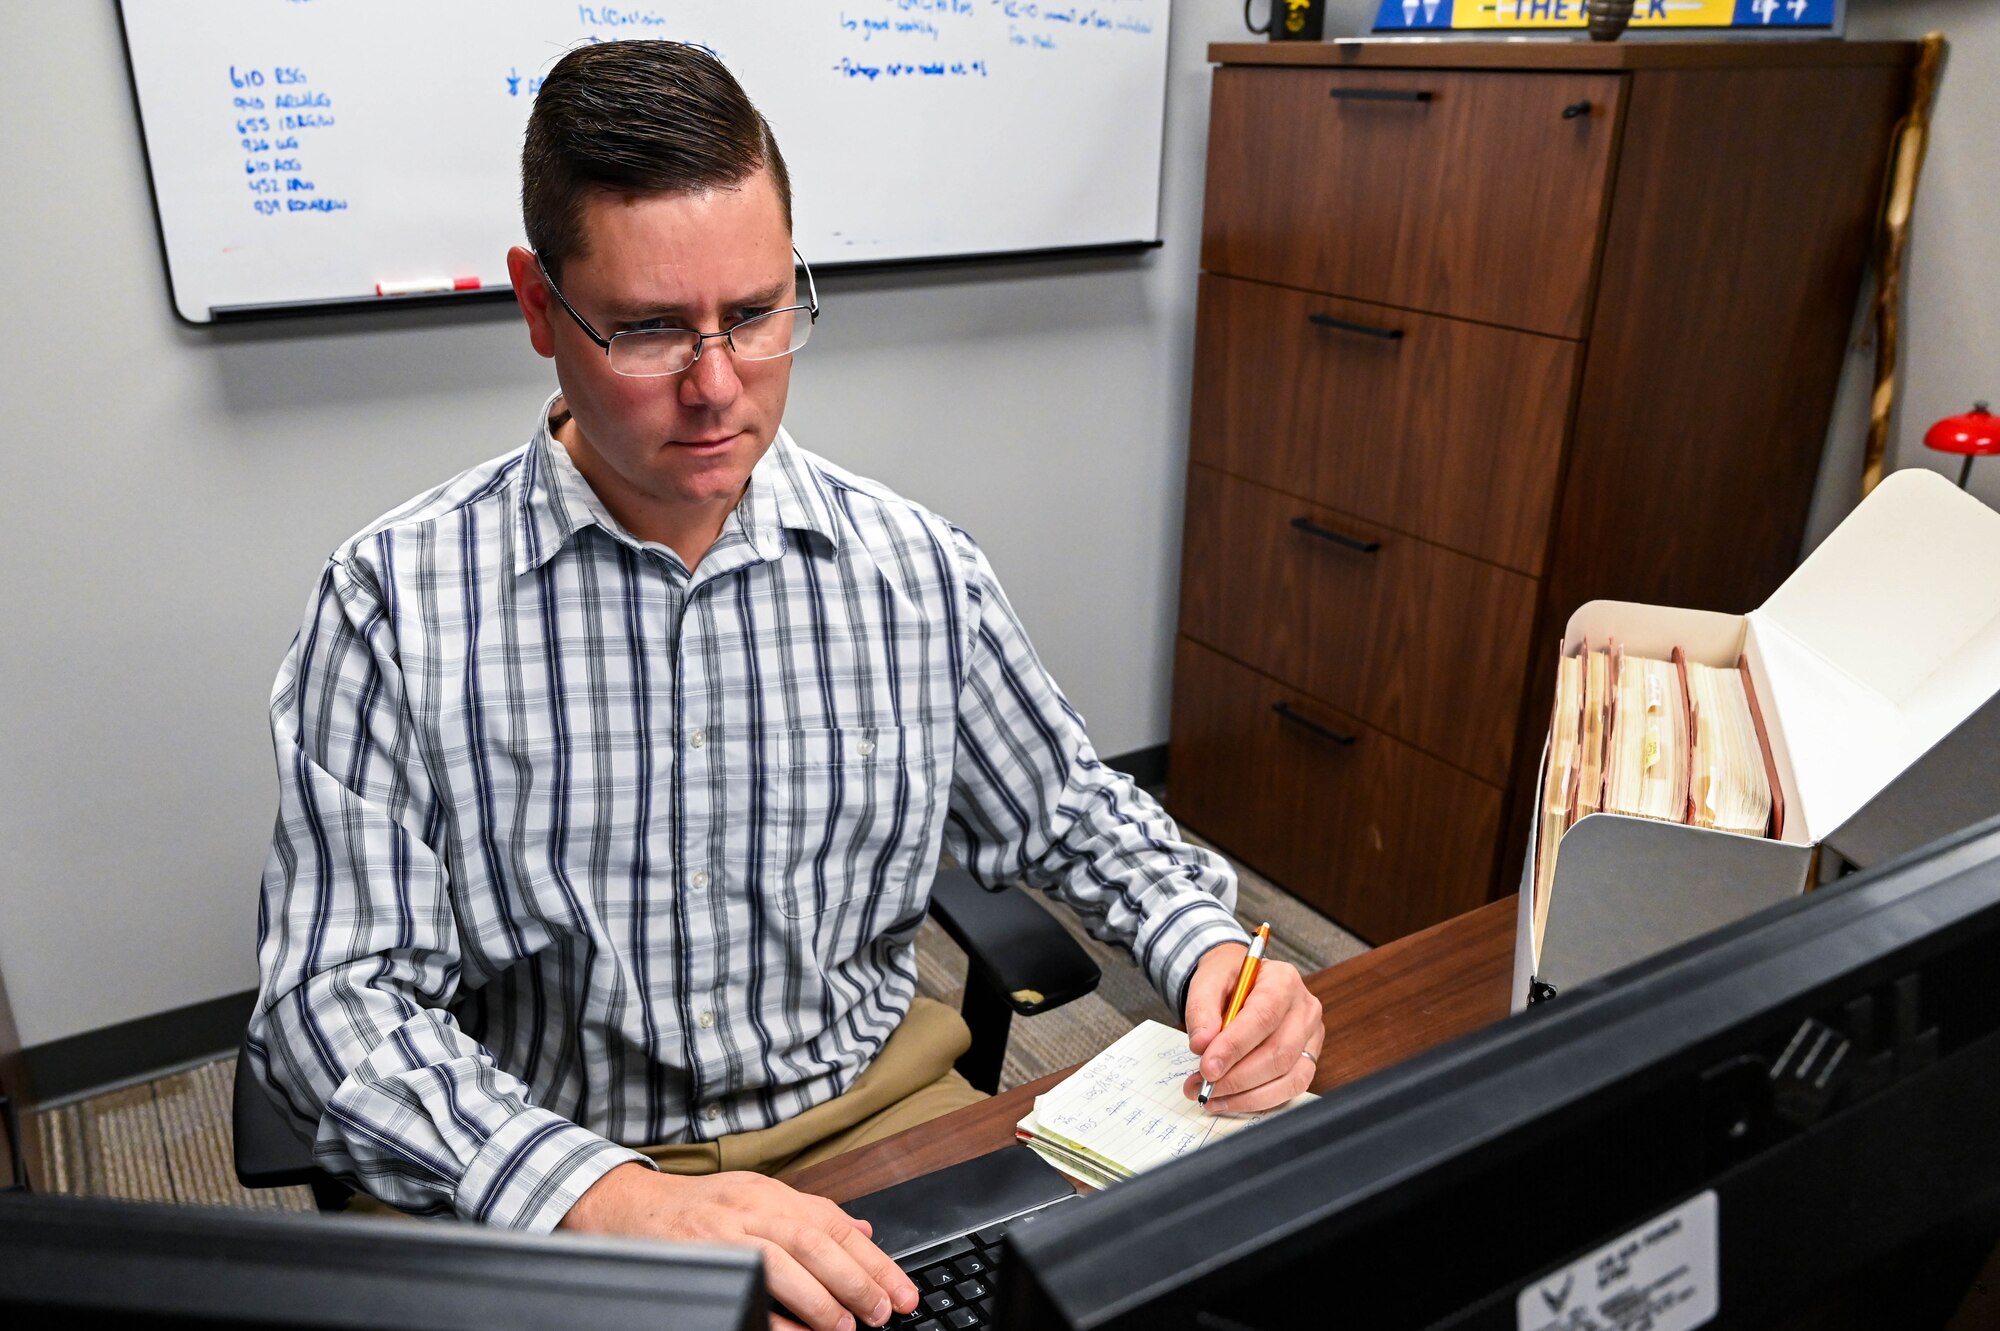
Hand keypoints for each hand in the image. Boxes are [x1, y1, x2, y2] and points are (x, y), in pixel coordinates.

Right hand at [560, 1162, 919, 1330]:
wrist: (624, 1210)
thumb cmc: (694, 1210)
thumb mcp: (756, 1197)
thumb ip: (808, 1214)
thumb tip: (863, 1231)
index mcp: (768, 1193)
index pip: (833, 1222)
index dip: (873, 1258)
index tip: (900, 1291)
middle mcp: (748, 1209)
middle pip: (814, 1240)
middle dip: (856, 1279)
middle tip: (883, 1311)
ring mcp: (722, 1236)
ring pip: (783, 1261)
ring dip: (822, 1298)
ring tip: (849, 1325)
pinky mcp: (700, 1263)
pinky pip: (744, 1292)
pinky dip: (774, 1317)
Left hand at [1181, 941, 1324, 1114]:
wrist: (1240, 981)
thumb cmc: (1228, 979)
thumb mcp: (1207, 980)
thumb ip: (1201, 1009)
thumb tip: (1202, 1044)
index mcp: (1283, 980)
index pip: (1264, 1017)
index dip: (1235, 1047)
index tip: (1207, 1068)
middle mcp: (1305, 1008)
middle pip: (1278, 1052)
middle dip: (1237, 1077)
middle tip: (1203, 1086)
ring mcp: (1311, 1036)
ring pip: (1287, 1076)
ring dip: (1246, 1094)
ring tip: (1211, 1095)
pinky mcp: (1308, 1058)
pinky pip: (1291, 1088)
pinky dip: (1258, 1100)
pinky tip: (1231, 1099)